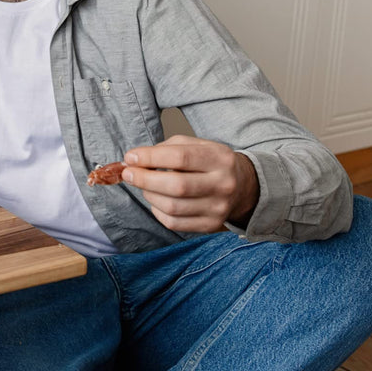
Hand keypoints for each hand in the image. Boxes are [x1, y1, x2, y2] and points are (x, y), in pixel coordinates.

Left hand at [121, 135, 259, 232]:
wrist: (243, 187)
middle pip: (176, 185)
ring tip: (144, 185)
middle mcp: (223, 184)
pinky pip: (174, 223)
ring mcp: (218, 208)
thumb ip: (167, 148)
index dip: (150, 157)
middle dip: (144, 179)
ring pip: (172, 206)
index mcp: (219, 158)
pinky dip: (157, 211)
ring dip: (149, 195)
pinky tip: (157, 200)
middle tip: (128, 173)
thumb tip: (136, 159)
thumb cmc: (211, 163)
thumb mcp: (197, 145)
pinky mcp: (210, 225)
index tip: (130, 157)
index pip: (180, 157)